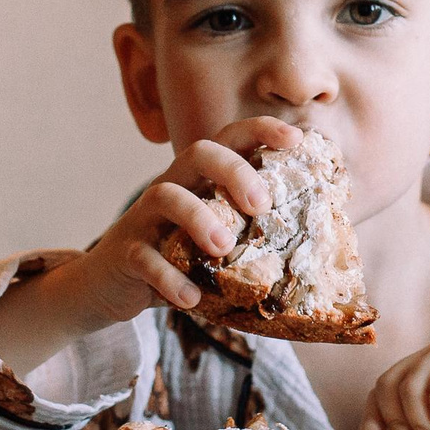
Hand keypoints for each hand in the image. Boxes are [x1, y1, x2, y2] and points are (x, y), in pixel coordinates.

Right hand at [3, 116, 300, 333]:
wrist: (108, 286)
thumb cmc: (176, 258)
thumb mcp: (213, 242)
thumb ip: (251, 237)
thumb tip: (320, 250)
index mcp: (199, 181)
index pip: (229, 139)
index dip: (261, 130)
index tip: (296, 139)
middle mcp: (172, 187)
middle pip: (198, 153)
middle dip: (233, 171)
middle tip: (260, 204)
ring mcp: (144, 218)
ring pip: (165, 196)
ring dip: (199, 218)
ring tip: (222, 247)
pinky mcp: (125, 253)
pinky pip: (144, 257)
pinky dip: (168, 278)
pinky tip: (191, 299)